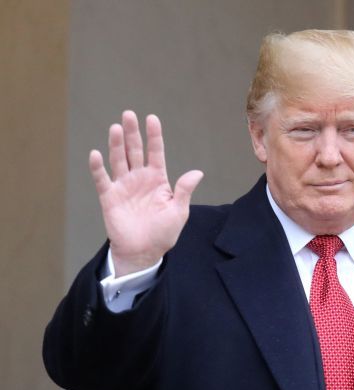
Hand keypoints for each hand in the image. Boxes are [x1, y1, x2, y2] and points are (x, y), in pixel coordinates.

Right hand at [89, 111, 203, 275]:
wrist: (144, 252)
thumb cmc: (163, 233)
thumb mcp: (179, 211)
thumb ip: (184, 190)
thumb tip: (197, 172)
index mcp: (158, 180)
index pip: (156, 153)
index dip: (154, 136)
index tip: (152, 118)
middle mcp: (139, 178)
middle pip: (135, 150)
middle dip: (132, 133)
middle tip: (128, 114)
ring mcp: (123, 186)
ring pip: (118, 160)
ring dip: (116, 144)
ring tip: (116, 127)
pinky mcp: (109, 197)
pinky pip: (102, 179)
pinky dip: (98, 167)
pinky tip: (96, 154)